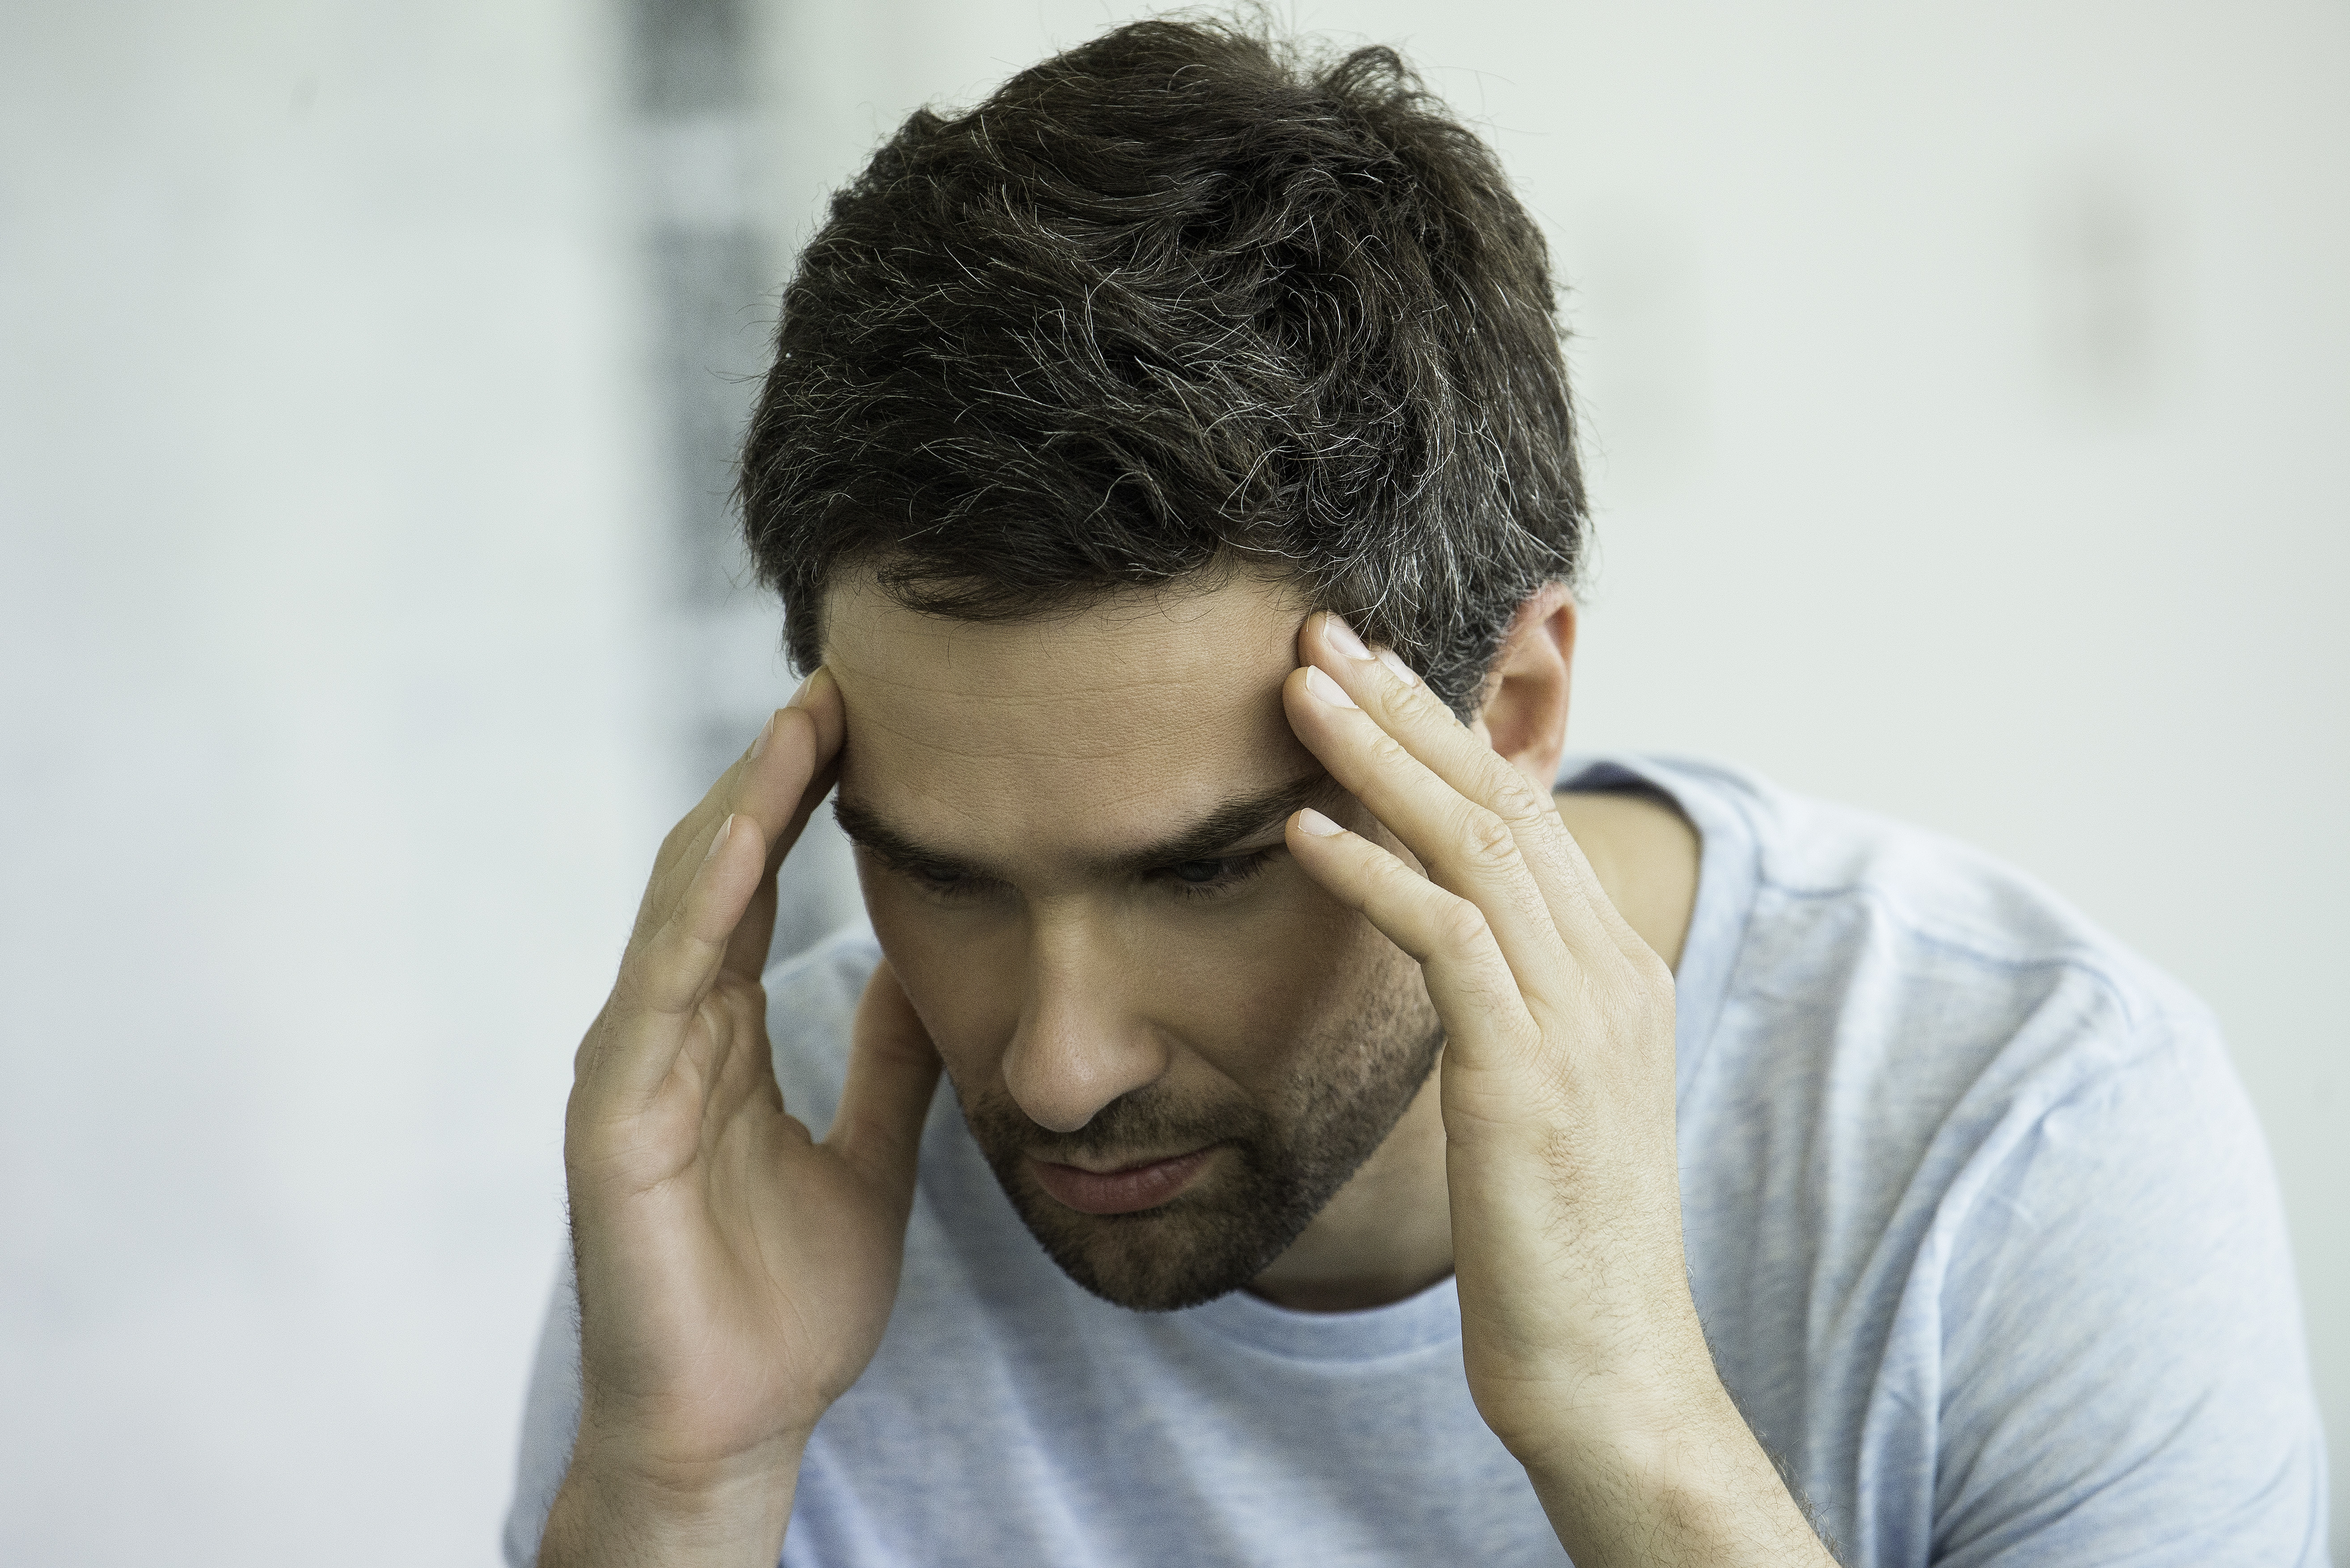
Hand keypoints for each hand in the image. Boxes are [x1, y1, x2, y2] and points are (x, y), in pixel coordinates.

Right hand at [543, 670, 940, 1566]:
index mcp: (719, 1038)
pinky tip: (742, 842)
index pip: (756, 887)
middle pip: (713, 872)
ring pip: (681, 909)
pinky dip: (696, 913)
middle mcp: (666, 1035)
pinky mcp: (612, 1122)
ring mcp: (631, 1072)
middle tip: (839, 683)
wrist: (735, 1427)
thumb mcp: (866, 1160)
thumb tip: (918, 970)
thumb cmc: (781, 1308)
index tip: (864, 720)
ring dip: (738, 811)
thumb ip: (884, 1067)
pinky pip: (657, 994)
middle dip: (771, 775)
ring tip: (800, 725)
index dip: (801, 800)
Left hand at [1279, 615, 1833, 1566]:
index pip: (1529, 816)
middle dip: (1410, 707)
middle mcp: (1609, 975)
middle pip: (1503, 798)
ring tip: (1297, 692)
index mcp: (1616, 975)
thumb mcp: (1543, 1102)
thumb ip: (1508, 1010)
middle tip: (1321, 633)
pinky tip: (1302, 832)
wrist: (1613, 1375)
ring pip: (1474, 844)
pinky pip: (1444, 940)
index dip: (1447, 731)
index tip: (1369, 670)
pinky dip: (1371, 874)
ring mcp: (1578, 1020)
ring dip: (1378, 758)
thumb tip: (1444, 955)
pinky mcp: (1526, 1074)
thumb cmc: (1559, 1247)